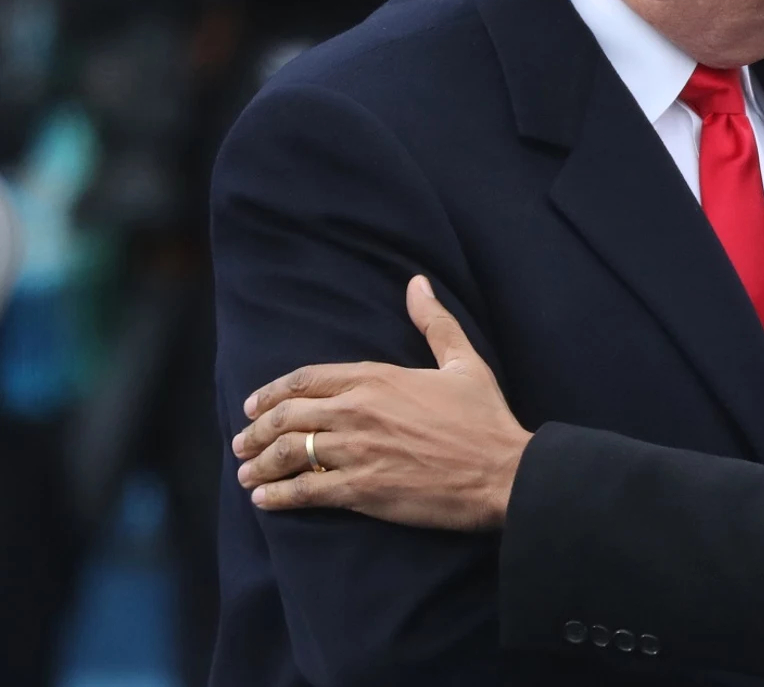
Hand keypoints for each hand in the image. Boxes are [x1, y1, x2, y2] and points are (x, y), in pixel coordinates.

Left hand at [232, 277, 530, 530]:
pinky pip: (304, 491)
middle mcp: (357, 411)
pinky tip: (264, 500)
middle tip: (242, 442)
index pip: (306, 379)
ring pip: (287, 453)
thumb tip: (417, 284)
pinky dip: (277, 496)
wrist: (502, 472)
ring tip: (246, 473)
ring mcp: (356, 451)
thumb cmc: (486, 419)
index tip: (254, 405)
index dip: (273, 392)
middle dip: (256, 430)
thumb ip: (434, 323)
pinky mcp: (360, 490)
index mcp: (376, 378)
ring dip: (259, 463)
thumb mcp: (464, 362)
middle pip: (287, 416)